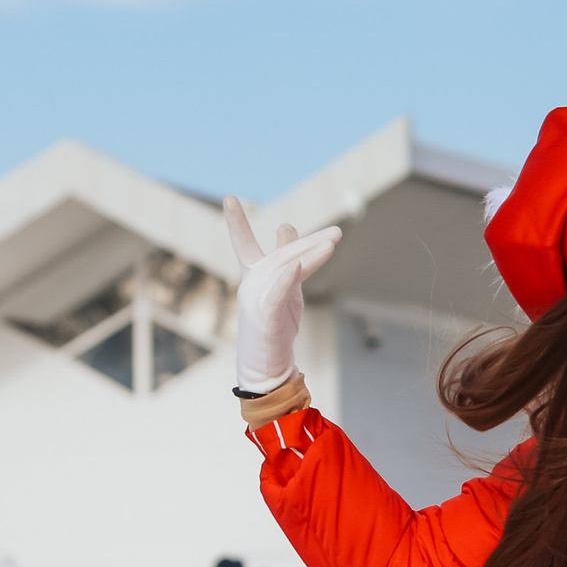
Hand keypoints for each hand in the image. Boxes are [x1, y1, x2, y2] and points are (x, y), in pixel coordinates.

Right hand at [223, 195, 341, 394]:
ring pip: (285, 270)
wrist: (266, 368)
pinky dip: (286, 279)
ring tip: (333, 244)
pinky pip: (278, 294)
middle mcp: (251, 285)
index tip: (229, 199)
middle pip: (282, 256)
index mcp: (253, 277)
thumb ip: (287, 257)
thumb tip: (284, 224)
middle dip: (309, 243)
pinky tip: (296, 266)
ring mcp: (257, 301)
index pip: (243, 244)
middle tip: (337, 234)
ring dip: (309, 256)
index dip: (236, 223)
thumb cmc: (275, 327)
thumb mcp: (284, 287)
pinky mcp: (267, 318)